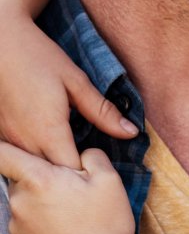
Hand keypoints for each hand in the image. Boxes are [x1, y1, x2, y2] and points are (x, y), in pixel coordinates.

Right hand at [0, 18, 137, 167]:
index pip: (72, 170)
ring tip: (70, 153)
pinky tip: (46, 143)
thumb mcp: (76, 81)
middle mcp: (23, 142)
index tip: (100, 163)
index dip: (88, 171)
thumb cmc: (38, 57)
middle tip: (89, 163)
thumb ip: (102, 111)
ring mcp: (7, 140)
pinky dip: (34, 154)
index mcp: (48, 131)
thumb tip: (131, 133)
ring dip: (52, 165)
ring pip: (32, 168)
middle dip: (71, 175)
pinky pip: (18, 156)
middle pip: (51, 175)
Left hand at [0, 143, 137, 233]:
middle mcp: (19, 203)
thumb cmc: (104, 226)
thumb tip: (83, 153)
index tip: (2, 136)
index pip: (4, 155)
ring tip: (76, 219)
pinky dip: (46, 227)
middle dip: (43, 180)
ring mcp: (17, 228)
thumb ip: (92, 157)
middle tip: (73, 191)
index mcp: (39, 180)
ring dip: (45, 205)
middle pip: (23, 180)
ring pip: (27, 205)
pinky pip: (30, 228)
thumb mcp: (110, 181)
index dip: (1, 144)